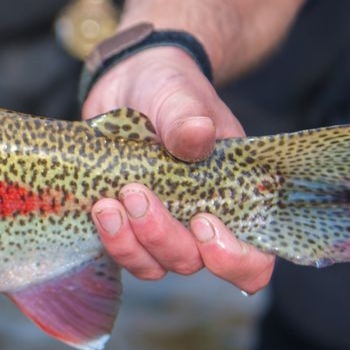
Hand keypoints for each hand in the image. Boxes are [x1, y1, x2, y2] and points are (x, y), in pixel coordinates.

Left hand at [82, 46, 274, 294]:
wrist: (129, 84)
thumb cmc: (170, 91)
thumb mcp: (180, 95)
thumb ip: (188, 117)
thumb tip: (198, 134)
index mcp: (235, 199)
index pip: (252, 258)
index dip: (233, 258)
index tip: (204, 223)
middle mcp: (201, 224)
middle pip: (192, 262)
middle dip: (162, 236)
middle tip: (135, 193)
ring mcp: (163, 229)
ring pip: (152, 265)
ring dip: (129, 244)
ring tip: (107, 205)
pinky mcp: (127, 228)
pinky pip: (121, 253)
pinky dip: (109, 238)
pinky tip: (97, 208)